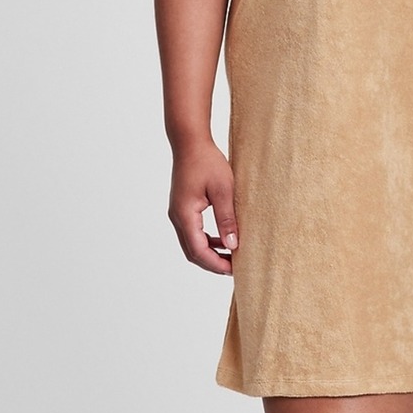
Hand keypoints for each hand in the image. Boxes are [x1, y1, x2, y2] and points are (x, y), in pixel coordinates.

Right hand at [168, 139, 239, 273]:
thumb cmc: (207, 161)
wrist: (190, 142)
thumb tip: (233, 245)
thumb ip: (227, 219)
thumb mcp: (223, 190)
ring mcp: (178, 213)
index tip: (234, 270)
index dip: (216, 263)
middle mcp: (177, 217)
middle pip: (192, 252)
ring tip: (231, 257)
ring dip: (210, 253)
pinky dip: (206, 241)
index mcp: (185, 214)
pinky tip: (223, 239)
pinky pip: (192, 233)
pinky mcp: (182, 209)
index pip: (198, 250)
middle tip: (235, 268)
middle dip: (213, 263)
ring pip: (191, 244)